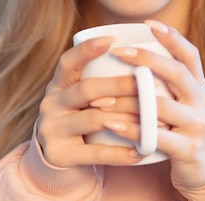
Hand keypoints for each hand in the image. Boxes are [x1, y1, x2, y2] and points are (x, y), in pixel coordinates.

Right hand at [36, 36, 144, 167]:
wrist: (55, 164)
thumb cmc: (80, 123)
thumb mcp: (80, 101)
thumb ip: (100, 83)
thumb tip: (144, 60)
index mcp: (58, 85)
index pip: (68, 62)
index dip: (87, 50)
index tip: (112, 39)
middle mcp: (51, 104)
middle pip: (86, 89)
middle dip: (118, 85)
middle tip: (146, 82)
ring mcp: (52, 130)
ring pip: (94, 119)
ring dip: (127, 118)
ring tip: (152, 118)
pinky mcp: (60, 154)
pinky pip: (95, 153)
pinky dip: (121, 152)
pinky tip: (142, 150)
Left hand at [105, 20, 204, 200]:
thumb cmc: (187, 139)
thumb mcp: (186, 109)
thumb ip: (171, 88)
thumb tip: (139, 59)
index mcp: (200, 90)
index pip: (191, 56)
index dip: (172, 38)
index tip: (150, 24)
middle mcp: (203, 104)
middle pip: (177, 73)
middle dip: (147, 59)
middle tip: (120, 51)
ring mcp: (199, 127)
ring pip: (162, 105)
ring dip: (129, 98)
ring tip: (101, 94)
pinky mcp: (190, 150)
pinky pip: (158, 136)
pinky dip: (133, 129)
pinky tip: (111, 125)